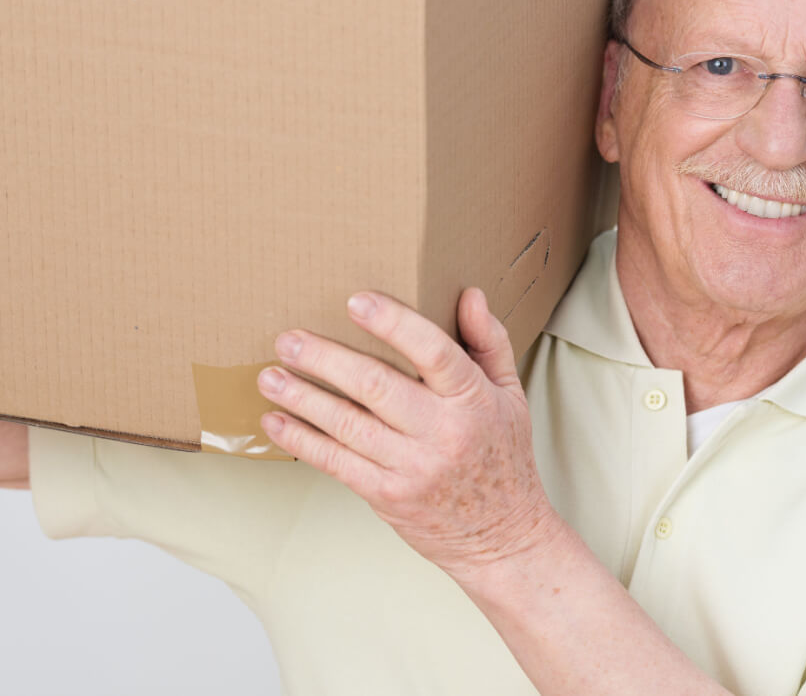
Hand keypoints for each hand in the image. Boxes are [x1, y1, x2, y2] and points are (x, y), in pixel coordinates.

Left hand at [257, 289, 551, 578]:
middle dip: (326, 359)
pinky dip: (302, 441)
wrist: (502, 534)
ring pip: (347, 424)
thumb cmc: (503, 456)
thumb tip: (469, 295)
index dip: (394, 324)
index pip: (435, 353)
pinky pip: (336, 463)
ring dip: (303, 398)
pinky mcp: (387, 495)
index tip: (357, 301)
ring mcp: (412, 467)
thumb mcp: (510, 394)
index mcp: (473, 400)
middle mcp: (442, 432)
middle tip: (289, 340)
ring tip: (270, 376)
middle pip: (377, 386)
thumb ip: (489, 342)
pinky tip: (277, 422)